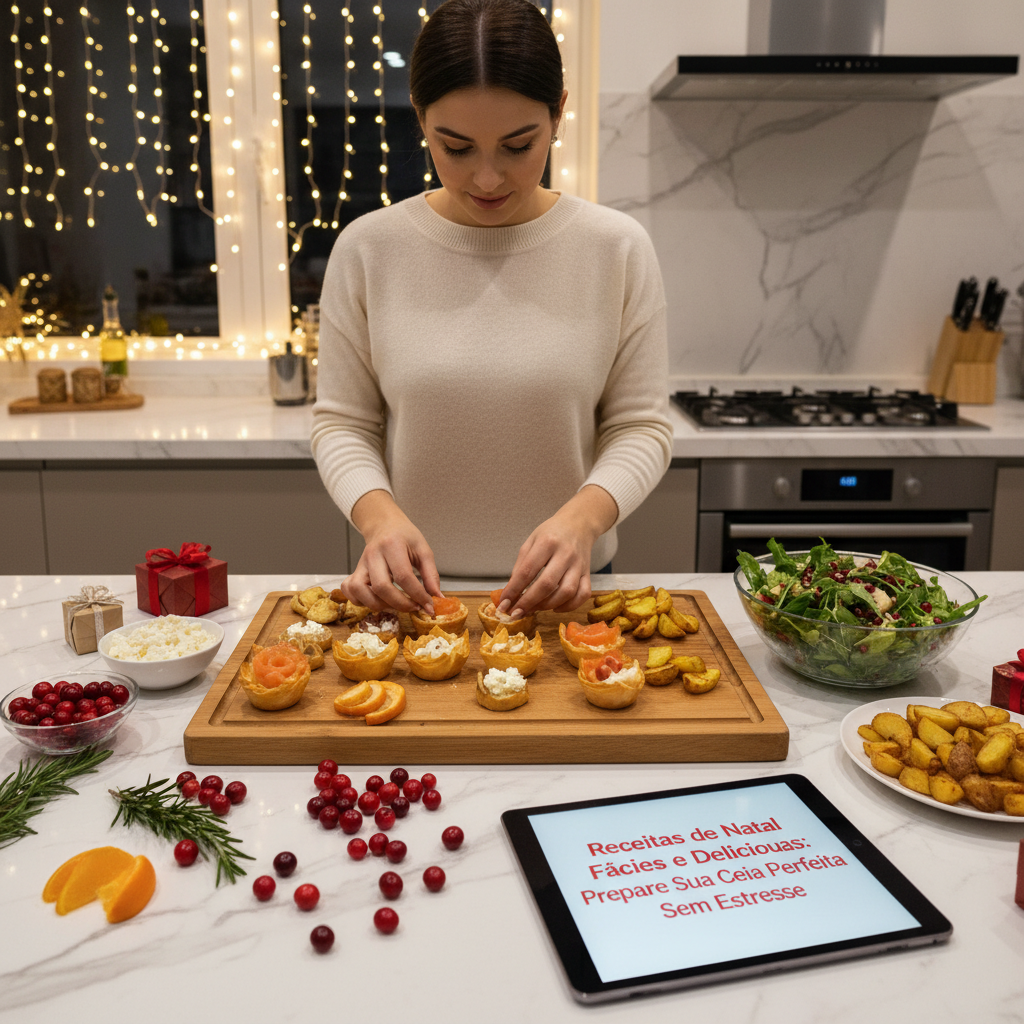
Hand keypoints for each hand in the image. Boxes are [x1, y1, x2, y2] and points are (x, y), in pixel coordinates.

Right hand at [346, 490, 440, 613]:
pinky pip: (349, 590)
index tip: (428, 606)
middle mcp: (373, 554)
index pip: (404, 576)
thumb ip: (431, 575)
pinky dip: (360, 600)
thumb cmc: (405, 537)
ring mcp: (361, 563)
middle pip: (381, 587)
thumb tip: (437, 598)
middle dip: (400, 604)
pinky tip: (377, 600)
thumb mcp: (423, 550)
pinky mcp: (354, 571)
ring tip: (396, 605)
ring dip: (379, 605)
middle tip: (414, 607)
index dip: (418, 595)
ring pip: (361, 591)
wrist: (385, 525)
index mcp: (392, 545)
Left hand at [497, 485, 617, 616]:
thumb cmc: (550, 533)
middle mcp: (565, 554)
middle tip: (516, 613)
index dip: (514, 590)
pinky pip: (583, 594)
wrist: (578, 524)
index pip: (527, 571)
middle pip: (547, 584)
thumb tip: (511, 592)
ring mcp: (579, 565)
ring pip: (567, 592)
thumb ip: (521, 566)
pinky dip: (569, 606)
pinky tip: (555, 607)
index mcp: (547, 542)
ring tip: (534, 609)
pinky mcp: (588, 573)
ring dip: (548, 605)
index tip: (503, 604)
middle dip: (529, 602)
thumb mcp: (530, 542)